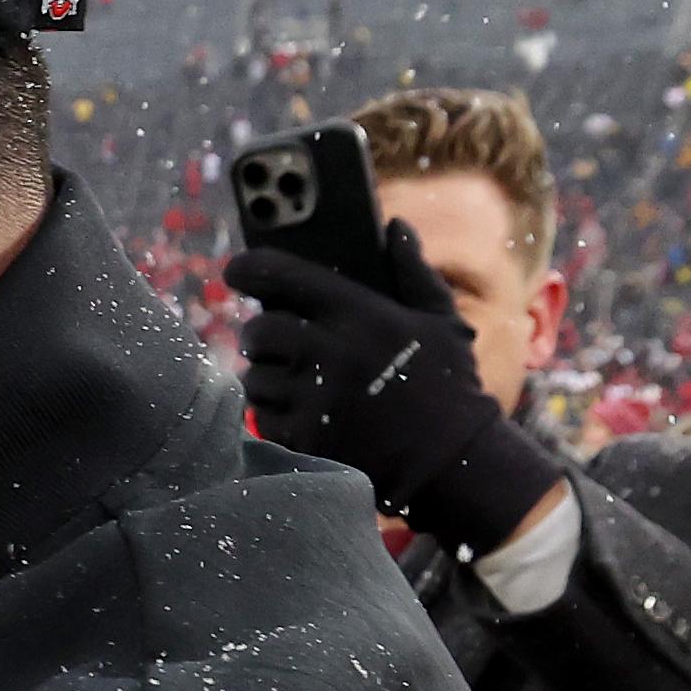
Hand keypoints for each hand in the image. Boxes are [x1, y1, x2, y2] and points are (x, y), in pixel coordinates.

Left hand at [226, 222, 563, 550]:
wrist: (454, 464)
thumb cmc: (449, 388)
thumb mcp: (442, 323)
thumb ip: (414, 272)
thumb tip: (395, 226)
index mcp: (360, 316)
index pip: (283, 275)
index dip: (250, 268)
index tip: (236, 270)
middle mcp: (331, 353)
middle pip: (259, 331)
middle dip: (259, 334)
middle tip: (272, 339)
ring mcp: (314, 398)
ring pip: (255, 377)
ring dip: (267, 377)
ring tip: (293, 381)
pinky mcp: (304, 439)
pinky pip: (262, 417)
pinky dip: (273, 414)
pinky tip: (300, 413)